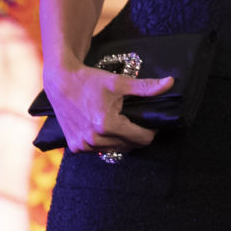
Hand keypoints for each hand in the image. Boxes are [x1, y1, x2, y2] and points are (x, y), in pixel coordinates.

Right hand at [45, 61, 172, 153]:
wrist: (60, 82)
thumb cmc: (90, 80)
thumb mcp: (120, 82)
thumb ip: (146, 87)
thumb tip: (170, 83)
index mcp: (107, 125)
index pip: (142, 138)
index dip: (151, 130)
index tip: (151, 122)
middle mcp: (94, 139)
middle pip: (131, 146)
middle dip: (137, 134)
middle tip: (136, 120)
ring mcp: (83, 145)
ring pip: (116, 150)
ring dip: (123, 140)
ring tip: (121, 123)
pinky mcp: (75, 147)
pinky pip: (100, 150)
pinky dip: (107, 142)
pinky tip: (106, 129)